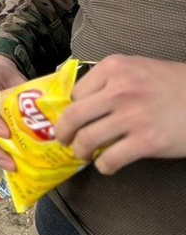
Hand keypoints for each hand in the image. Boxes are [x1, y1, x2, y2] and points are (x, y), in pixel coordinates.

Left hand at [55, 55, 185, 174]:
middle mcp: (119, 90)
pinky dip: (103, 166)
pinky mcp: (147, 141)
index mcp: (114, 68)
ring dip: (80, 151)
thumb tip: (81, 102)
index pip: (76, 93)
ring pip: (87, 139)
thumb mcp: (137, 68)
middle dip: (63, 133)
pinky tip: (106, 165)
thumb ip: (110, 81)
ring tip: (83, 154)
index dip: (70, 109)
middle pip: (74, 116)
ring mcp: (132, 116)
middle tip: (64, 140)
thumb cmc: (171, 84)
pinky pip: (111, 159)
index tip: (70, 119)